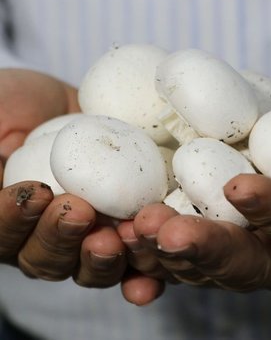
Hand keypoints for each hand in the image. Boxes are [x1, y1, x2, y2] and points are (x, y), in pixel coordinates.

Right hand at [0, 68, 126, 287]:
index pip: (3, 233)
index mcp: (9, 217)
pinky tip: (148, 271)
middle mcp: (44, 234)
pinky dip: (140, 270)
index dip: (15, 221)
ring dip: (102, 257)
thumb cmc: (21, 106)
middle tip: (79, 212)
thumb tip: (0, 166)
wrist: (73, 106)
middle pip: (46, 259)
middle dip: (61, 238)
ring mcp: (87, 236)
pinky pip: (132, 261)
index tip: (35, 192)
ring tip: (119, 235)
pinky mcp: (124, 229)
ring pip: (90, 267)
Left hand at [118, 89, 270, 302]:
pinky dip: (147, 253)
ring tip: (135, 228)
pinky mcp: (200, 243)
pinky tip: (122, 238)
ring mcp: (235, 253)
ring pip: (202, 266)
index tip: (240, 186)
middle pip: (246, 264)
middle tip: (168, 230)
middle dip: (207, 247)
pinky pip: (173, 257)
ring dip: (166, 251)